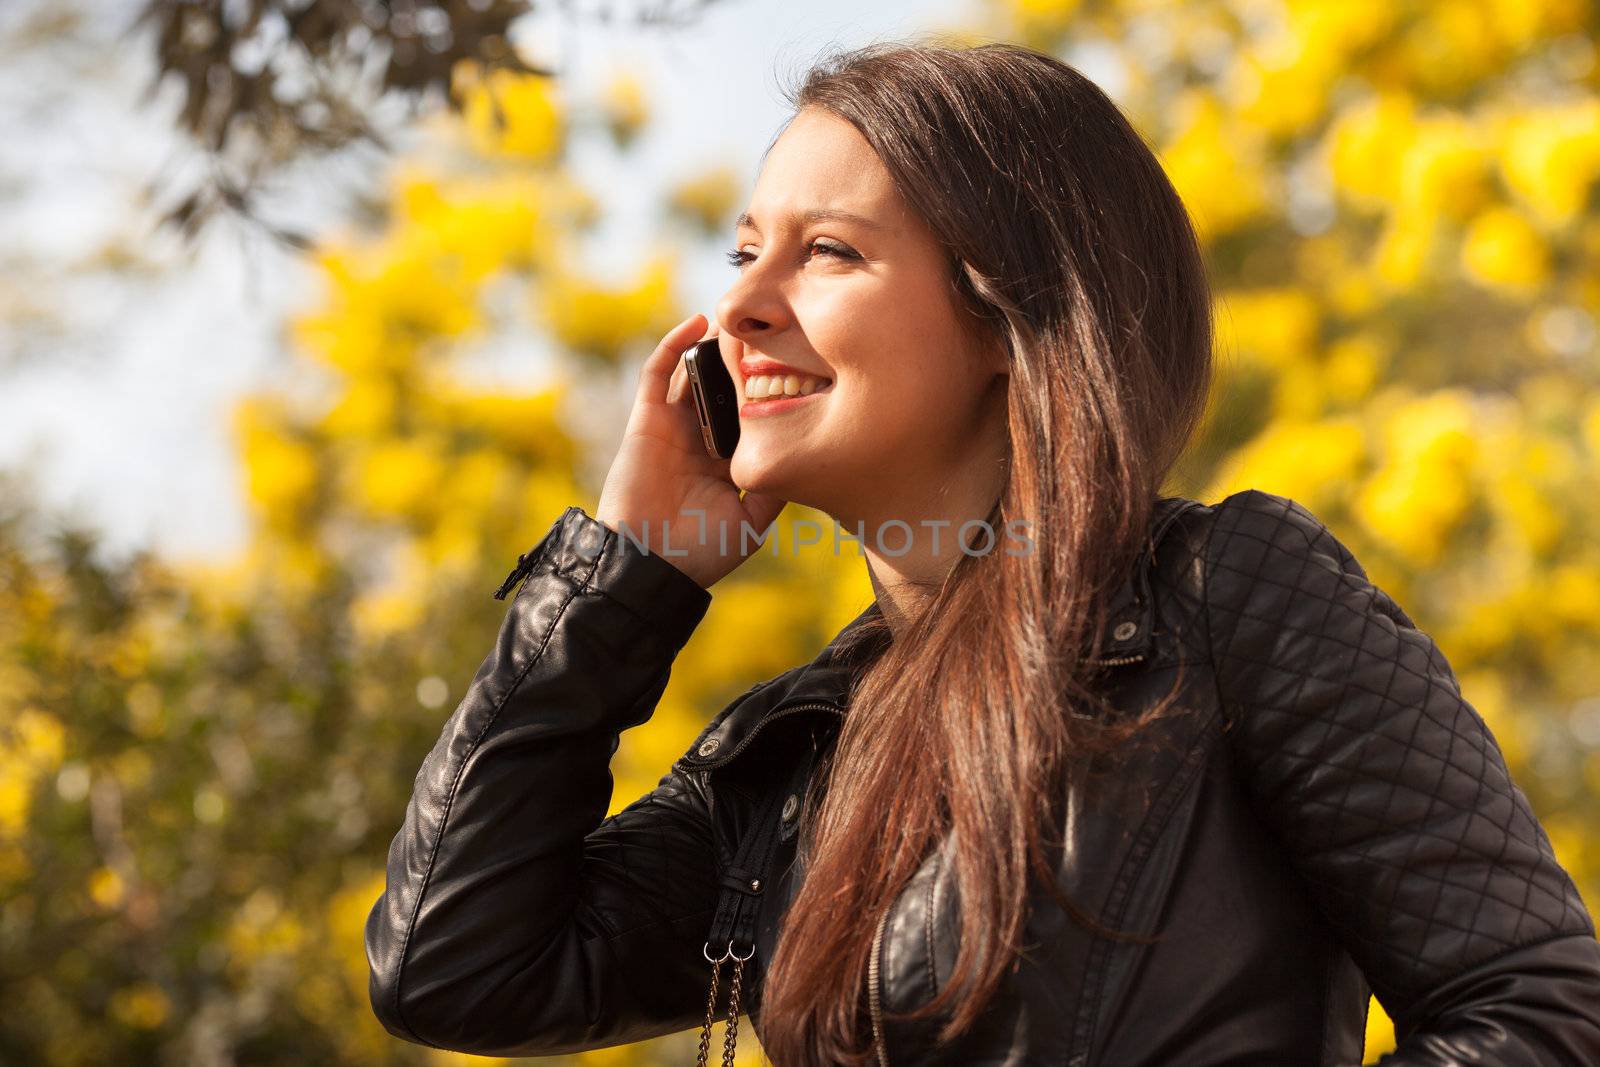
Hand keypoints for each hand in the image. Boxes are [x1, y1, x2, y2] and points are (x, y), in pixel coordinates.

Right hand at [594, 313, 785, 589]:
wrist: (648, 564)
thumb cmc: (700, 551)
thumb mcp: (753, 521)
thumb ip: (775, 488)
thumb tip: (804, 453)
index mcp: (727, 462)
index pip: (750, 413)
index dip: (769, 388)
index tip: (799, 360)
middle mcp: (701, 440)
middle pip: (725, 387)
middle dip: (744, 358)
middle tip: (773, 326)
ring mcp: (673, 427)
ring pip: (695, 372)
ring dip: (715, 345)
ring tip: (742, 317)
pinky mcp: (647, 420)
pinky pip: (658, 373)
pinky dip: (675, 344)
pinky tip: (699, 323)